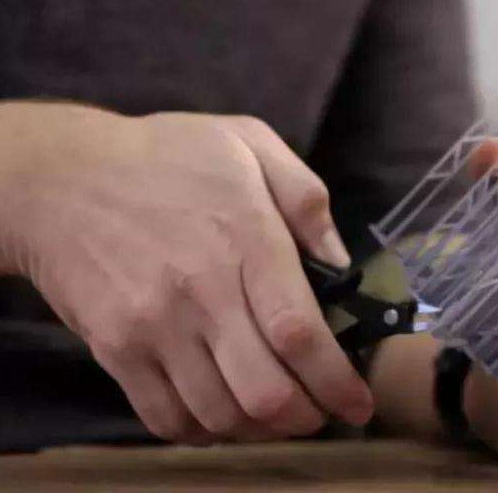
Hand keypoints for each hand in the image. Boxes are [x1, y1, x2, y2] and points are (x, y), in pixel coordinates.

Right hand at [0, 103, 372, 443]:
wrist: (61, 179)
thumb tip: (340, 265)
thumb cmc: (166, 157)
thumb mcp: (248, 143)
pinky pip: (165, 417)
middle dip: (306, 416)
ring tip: (279, 417)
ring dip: (261, 430)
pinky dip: (204, 431)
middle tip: (322, 413)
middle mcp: (200, 291)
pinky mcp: (115, 349)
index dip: (336, 380)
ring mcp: (152, 326)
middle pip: (264, 389)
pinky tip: (224, 417)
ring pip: (219, 413)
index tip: (359, 404)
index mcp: (245, 239)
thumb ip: (305, 199)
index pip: (298, 331)